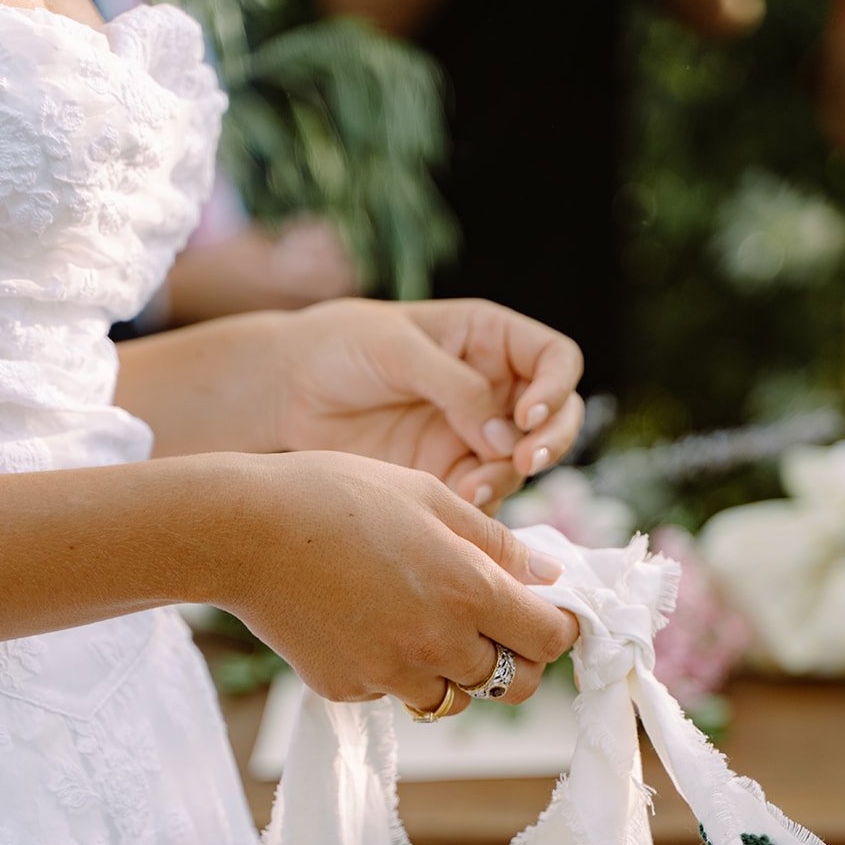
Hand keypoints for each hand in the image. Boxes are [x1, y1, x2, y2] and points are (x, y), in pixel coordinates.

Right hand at [223, 451, 578, 710]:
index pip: (551, 639)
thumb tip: (551, 575)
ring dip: (453, 666)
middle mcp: (437, 643)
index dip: (559, 626)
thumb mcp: (427, 497)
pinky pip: (395, 691)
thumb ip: (495, 542)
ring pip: (454, 694)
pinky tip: (364, 620)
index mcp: (467, 590)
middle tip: (494, 625)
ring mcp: (390, 675)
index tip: (548, 611)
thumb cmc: (336, 495)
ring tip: (416, 614)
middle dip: (517, 659)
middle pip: (515, 684)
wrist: (241, 531)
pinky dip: (394, 668)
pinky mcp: (349, 690)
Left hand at [264, 298, 584, 513]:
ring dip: (508, 477)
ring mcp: (473, 434)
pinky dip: (480, 504)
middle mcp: (493, 388)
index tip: (524, 416)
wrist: (286, 390)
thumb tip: (506, 436)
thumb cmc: (339, 347)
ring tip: (472, 488)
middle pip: (558, 417)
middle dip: (550, 441)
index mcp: (489, 340)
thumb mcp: (397, 350)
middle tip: (523, 461)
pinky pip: (485, 495)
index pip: (556, 361)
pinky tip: (455, 503)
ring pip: (522, 463)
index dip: (556, 389)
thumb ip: (456, 388)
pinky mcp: (448, 474)